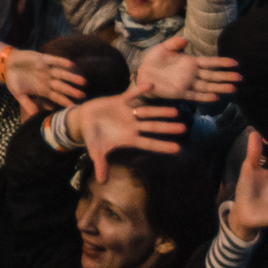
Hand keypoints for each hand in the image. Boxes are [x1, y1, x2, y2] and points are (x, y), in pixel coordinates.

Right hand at [66, 84, 187, 178]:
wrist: (83, 119)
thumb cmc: (92, 136)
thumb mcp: (96, 150)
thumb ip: (101, 163)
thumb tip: (101, 181)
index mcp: (129, 138)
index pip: (149, 143)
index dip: (162, 146)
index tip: (178, 149)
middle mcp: (132, 126)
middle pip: (153, 127)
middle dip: (167, 128)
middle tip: (184, 128)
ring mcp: (128, 113)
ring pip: (147, 112)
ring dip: (160, 111)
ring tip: (176, 111)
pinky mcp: (120, 101)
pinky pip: (132, 95)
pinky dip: (140, 90)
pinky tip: (151, 86)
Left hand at [131, 33, 239, 103]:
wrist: (142, 74)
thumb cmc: (153, 60)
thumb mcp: (163, 48)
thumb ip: (174, 44)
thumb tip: (185, 40)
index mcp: (189, 62)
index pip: (209, 62)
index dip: (222, 62)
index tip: (235, 63)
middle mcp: (191, 74)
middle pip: (212, 75)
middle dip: (226, 76)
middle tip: (240, 78)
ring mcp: (187, 84)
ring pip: (207, 86)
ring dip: (219, 88)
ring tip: (233, 89)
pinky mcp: (180, 93)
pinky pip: (194, 95)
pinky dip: (205, 97)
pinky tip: (215, 97)